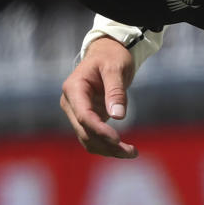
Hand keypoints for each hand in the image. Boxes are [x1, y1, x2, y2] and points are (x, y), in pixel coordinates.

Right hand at [60, 37, 137, 158]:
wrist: (108, 51)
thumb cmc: (112, 56)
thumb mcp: (116, 68)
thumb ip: (115, 91)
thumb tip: (118, 116)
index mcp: (74, 88)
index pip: (83, 116)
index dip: (99, 130)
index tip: (117, 139)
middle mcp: (71, 103)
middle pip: (85, 131)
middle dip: (107, 144)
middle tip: (131, 152)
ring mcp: (77, 112)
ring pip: (88, 138)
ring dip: (108, 149)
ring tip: (132, 153)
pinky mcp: (87, 117)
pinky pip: (94, 136)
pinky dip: (107, 145)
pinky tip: (125, 149)